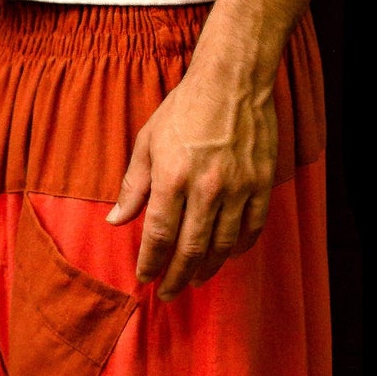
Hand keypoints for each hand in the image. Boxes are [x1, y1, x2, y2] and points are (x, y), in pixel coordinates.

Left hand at [106, 57, 276, 297]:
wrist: (232, 81)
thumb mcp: (148, 142)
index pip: (159, 234)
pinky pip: (252, 227)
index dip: (151, 262)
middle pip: (190, 248)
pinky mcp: (261, 183)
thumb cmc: (184, 108)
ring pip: (223, 244)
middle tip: (168, 293)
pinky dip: (240, 247)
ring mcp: (238, 188)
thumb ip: (133, 185)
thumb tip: (115, 221)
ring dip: (208, 268)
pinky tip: (228, 256)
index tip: (144, 278)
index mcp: (173, 177)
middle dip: (176, 276)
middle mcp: (206, 188)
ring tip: (195, 280)